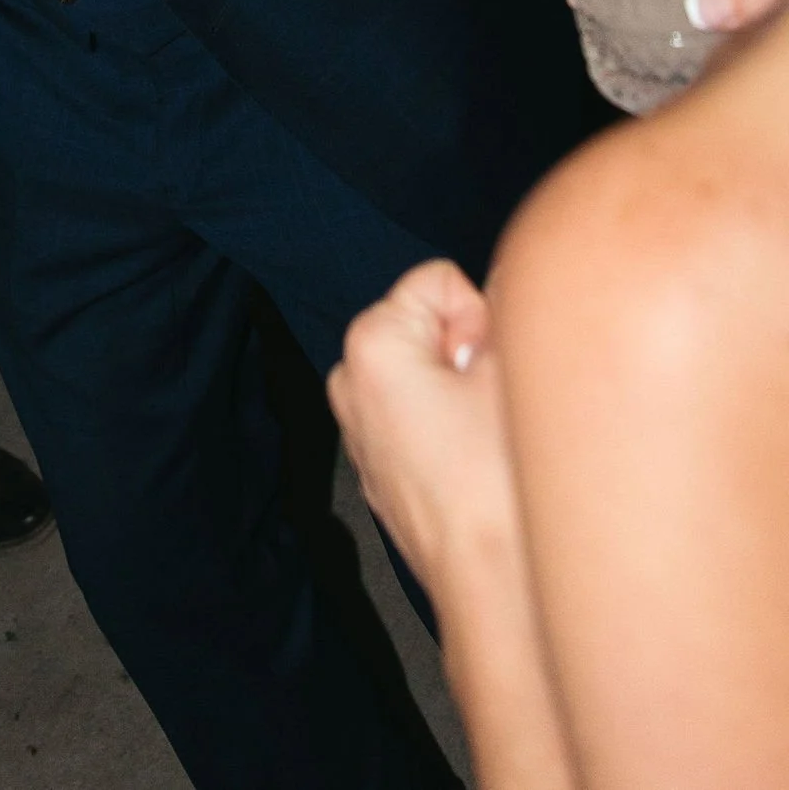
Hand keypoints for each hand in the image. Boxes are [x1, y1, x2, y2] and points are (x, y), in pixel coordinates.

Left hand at [329, 259, 517, 592]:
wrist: (494, 593)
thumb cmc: (500, 486)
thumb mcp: (515, 371)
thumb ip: (512, 306)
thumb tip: (519, 276)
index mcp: (370, 345)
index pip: (440, 281)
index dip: (481, 318)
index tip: (489, 371)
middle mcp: (351, 383)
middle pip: (430, 327)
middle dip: (469, 355)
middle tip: (492, 408)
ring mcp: (363, 433)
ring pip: (430, 375)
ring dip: (464, 394)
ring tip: (486, 441)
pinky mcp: (384, 473)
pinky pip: (424, 420)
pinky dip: (452, 431)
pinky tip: (477, 470)